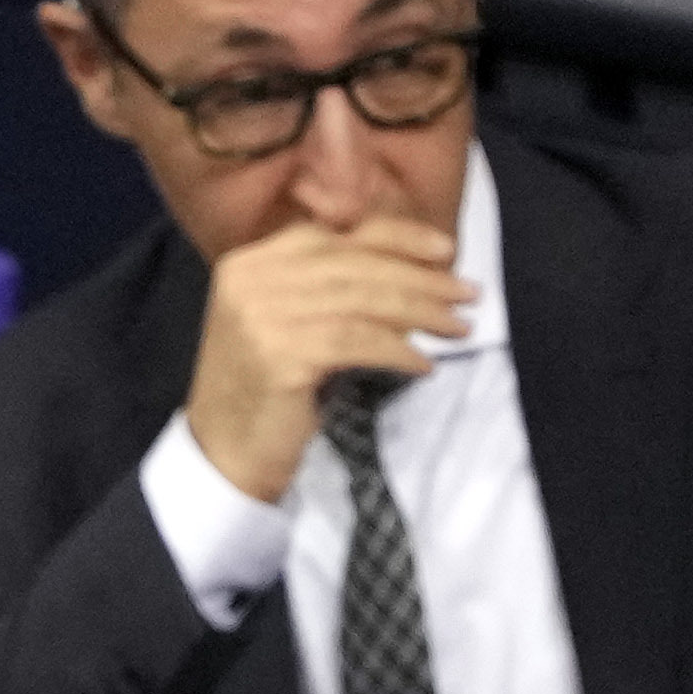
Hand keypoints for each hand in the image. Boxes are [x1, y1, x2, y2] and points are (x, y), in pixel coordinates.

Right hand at [184, 211, 474, 504]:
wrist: (222, 457)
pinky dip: (398, 351)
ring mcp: (263, 315)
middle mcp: (252, 278)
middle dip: (422, 278)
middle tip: (470, 293)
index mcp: (252, 262)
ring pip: (364, 301)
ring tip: (460, 327)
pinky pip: (358, 342)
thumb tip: (410, 267)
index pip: (337, 237)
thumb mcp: (287, 324)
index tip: (446, 249)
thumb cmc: (264, 393)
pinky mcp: (281, 354)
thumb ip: (326, 288)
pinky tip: (424, 364)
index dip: (398, 238)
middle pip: (357, 265)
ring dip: (422, 313)